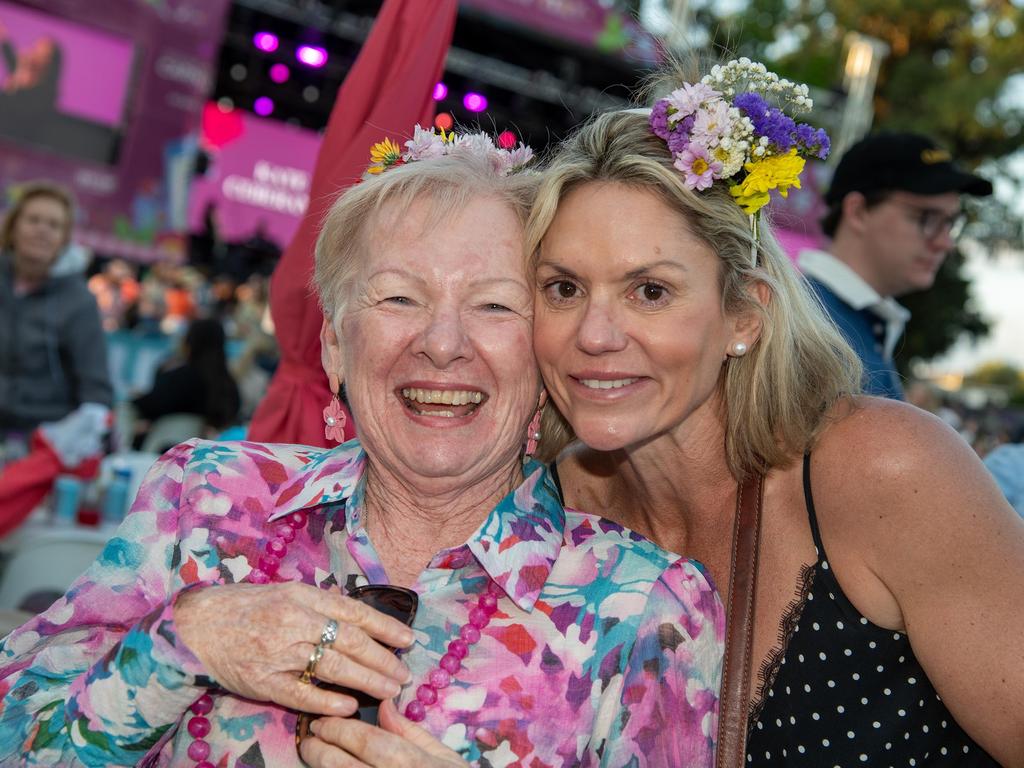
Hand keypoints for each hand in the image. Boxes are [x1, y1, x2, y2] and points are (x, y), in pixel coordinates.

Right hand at [175, 582, 413, 716]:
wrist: (197, 624)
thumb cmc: (247, 606)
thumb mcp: (287, 592)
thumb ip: (322, 605)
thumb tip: (362, 620)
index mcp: (303, 597)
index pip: (354, 612)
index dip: (385, 627)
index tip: (409, 640)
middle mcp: (294, 621)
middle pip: (350, 642)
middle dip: (383, 660)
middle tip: (404, 674)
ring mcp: (278, 651)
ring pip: (333, 667)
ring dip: (366, 680)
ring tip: (389, 690)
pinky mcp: (262, 680)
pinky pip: (301, 693)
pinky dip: (328, 700)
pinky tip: (348, 705)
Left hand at [299, 700, 467, 766]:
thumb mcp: (443, 755)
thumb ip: (410, 731)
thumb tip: (385, 705)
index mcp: (407, 761)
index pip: (363, 739)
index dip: (337, 727)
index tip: (323, 720)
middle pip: (339, 764)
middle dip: (319, 748)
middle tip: (310, 738)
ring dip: (321, 766)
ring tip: (314, 755)